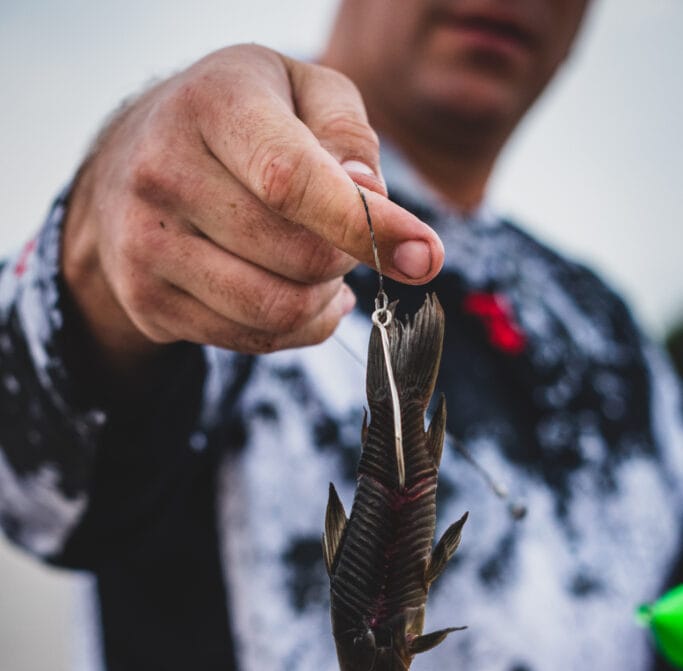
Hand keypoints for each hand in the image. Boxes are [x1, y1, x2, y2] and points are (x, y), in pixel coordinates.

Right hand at [62, 44, 443, 372]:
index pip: (292, 181)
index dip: (364, 226)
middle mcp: (163, 174)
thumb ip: (348, 133)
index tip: (426, 258)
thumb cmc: (241, 120)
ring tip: (321, 265)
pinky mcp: (148, 301)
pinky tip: (297, 293)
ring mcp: (146, 245)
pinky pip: (253, 341)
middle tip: (343, 235)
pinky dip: (298, 327)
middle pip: (297, 258)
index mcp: (211, 106)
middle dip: (346, 257)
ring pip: (276, 311)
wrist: (133, 161)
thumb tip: (373, 200)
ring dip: (323, 298)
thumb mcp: (301, 90)